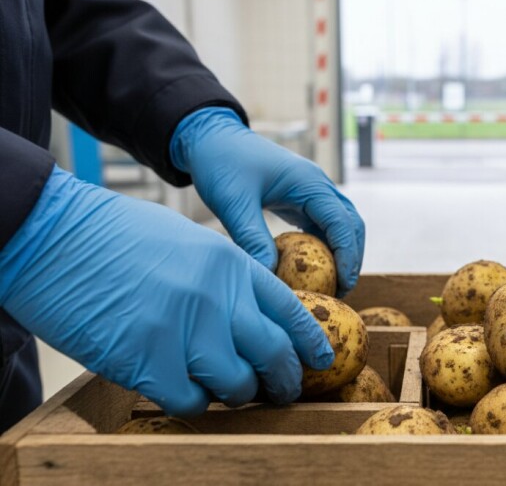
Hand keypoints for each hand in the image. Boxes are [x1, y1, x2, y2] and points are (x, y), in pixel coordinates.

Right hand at [0, 167, 334, 414]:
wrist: (54, 235)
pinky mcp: (147, 359)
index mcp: (230, 264)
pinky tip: (182, 392)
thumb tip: (247, 320)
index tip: (319, 360)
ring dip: (236, 394)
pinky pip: (190, 400)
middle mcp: (216, 296)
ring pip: (237, 384)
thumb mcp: (188, 242)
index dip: (309, 341)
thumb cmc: (115, 236)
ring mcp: (184, 328)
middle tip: (282, 392)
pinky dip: (192, 403)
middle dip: (284, 380)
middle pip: (273, 353)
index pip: (290, 310)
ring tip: (227, 392)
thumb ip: (224, 280)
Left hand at [171, 108, 364, 296]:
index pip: (342, 222)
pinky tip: (313, 267)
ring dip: (342, 253)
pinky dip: (325, 247)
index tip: (344, 284)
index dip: (348, 255)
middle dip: (352, 258)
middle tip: (341, 291)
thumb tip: (268, 275)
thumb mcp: (234, 202)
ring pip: (341, 225)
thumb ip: (252, 237)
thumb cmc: (222, 163)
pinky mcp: (301, 198)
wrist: (211, 137)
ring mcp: (311, 191)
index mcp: (308, 182)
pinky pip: (323, 225)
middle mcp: (317, 185)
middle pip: (351, 225)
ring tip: (331, 284)